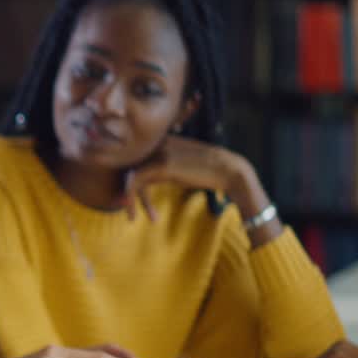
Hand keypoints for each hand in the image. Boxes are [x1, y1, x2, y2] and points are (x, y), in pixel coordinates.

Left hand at [121, 136, 250, 221]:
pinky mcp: (162, 165)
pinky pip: (135, 181)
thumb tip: (147, 180)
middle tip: (127, 209)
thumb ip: (162, 167)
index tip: (135, 199)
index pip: (134, 160)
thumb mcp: (180, 166)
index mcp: (160, 140)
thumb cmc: (207, 171)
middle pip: (129, 168)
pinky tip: (134, 215)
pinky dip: (130, 198)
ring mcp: (159, 152)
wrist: (230, 170)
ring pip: (129, 175)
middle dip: (126, 190)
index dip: (132, 181)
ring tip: (131, 216)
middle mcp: (156, 143)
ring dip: (127, 198)